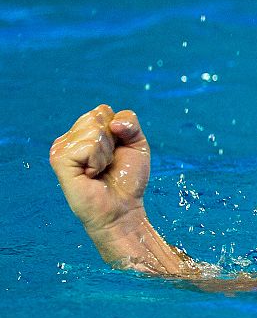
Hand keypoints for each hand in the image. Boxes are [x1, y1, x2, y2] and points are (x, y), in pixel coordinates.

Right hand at [50, 105, 151, 235]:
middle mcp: (69, 138)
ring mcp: (61, 148)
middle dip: (113, 141)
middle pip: (98, 116)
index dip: (120, 130)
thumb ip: (130, 122)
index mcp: (83, 132)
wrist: (123, 207)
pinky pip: (88, 146)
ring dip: (105, 153)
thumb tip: (113, 123)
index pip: (103, 110)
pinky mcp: (59, 160)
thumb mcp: (137, 143)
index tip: (117, 151)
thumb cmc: (126, 178)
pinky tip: (91, 175)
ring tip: (99, 170)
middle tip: (108, 163)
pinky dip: (98, 161)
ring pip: (94, 130)